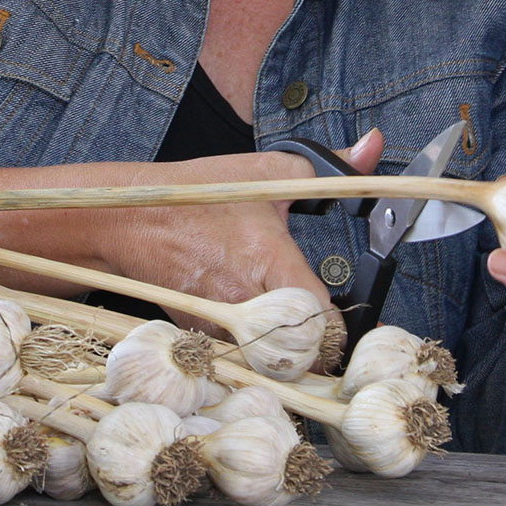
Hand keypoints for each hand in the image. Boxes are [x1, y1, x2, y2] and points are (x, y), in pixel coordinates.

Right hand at [104, 127, 384, 328]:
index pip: (321, 319)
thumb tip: (373, 146)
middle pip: (300, 350)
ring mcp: (220, 324)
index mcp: (266, 260)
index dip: (338, 325)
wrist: (132, 219)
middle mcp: (244, 300)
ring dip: (282, 350)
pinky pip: (240, 354)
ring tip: (287, 326)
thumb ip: (327, 165)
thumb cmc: (198, 193)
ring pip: (269, 359)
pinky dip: (251, 345)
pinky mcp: (202, 335)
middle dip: (315, 345)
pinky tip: (252, 322)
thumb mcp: (265, 170)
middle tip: (321, 329)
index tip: (342, 318)